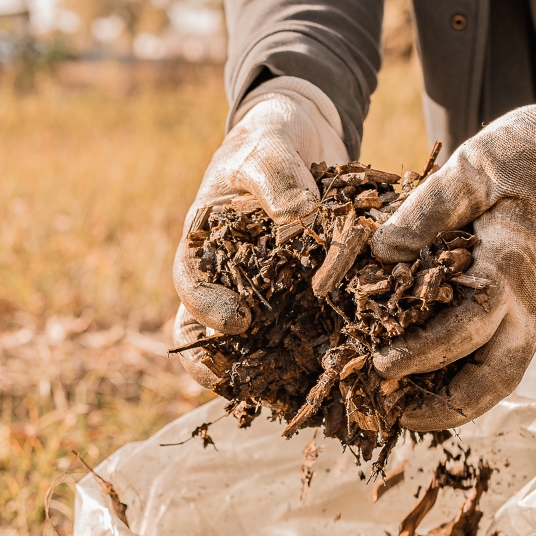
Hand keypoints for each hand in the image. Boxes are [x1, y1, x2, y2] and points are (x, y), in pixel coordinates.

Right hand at [171, 77, 346, 387]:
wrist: (301, 139)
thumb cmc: (269, 139)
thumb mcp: (268, 146)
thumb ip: (278, 176)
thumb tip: (300, 216)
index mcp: (204, 245)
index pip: (190, 285)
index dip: (205, 309)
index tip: (235, 320)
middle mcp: (228, 280)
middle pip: (213, 335)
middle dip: (227, 365)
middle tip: (249, 385)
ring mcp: (265, 295)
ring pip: (259, 346)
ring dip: (272, 373)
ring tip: (295, 396)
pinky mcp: (304, 300)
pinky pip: (308, 333)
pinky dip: (320, 355)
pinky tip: (345, 374)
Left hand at [369, 77, 535, 430]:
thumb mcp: (471, 169)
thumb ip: (423, 214)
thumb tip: (379, 255)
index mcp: (509, 272)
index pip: (459, 335)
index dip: (416, 357)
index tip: (376, 365)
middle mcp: (530, 304)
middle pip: (492, 383)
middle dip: (443, 408)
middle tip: (395, 410)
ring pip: (502, 375)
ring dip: (458, 395)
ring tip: (408, 398)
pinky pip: (507, 350)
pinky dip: (471, 367)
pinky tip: (435, 362)